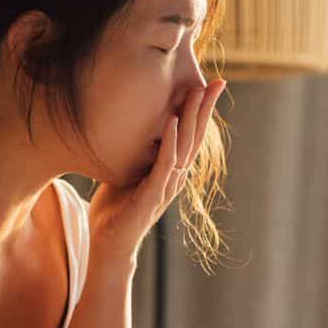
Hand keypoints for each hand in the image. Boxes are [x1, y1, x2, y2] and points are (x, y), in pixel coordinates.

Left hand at [88, 78, 227, 264]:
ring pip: (185, 146)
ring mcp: (166, 186)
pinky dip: (170, 142)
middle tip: (219, 83)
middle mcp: (175, 177)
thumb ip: (135, 154)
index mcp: (170, 171)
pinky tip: (173, 122)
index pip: (190, 136)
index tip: (209, 86)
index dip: (201, 112)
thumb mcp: (127, 173)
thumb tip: (125, 127)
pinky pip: (165, 164)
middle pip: (195, 137)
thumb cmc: (115, 210)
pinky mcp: (153, 194)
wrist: (109, 245)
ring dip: (192, 118)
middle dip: (206, 108)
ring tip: (198, 92)